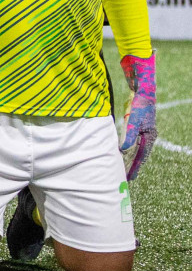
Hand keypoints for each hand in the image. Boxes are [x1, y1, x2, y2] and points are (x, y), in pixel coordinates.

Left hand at [119, 52, 156, 179]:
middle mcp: (148, 136)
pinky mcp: (137, 126)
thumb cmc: (139, 106)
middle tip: (124, 177)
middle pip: (138, 155)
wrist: (142, 91)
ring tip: (121, 167)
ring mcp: (143, 131)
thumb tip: (123, 150)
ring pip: (135, 149)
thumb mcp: (133, 121)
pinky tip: (120, 152)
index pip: (141, 157)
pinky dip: (126, 148)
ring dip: (128, 158)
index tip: (129, 178)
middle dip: (131, 165)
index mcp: (150, 137)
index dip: (134, 168)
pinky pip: (131, 141)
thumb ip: (129, 136)